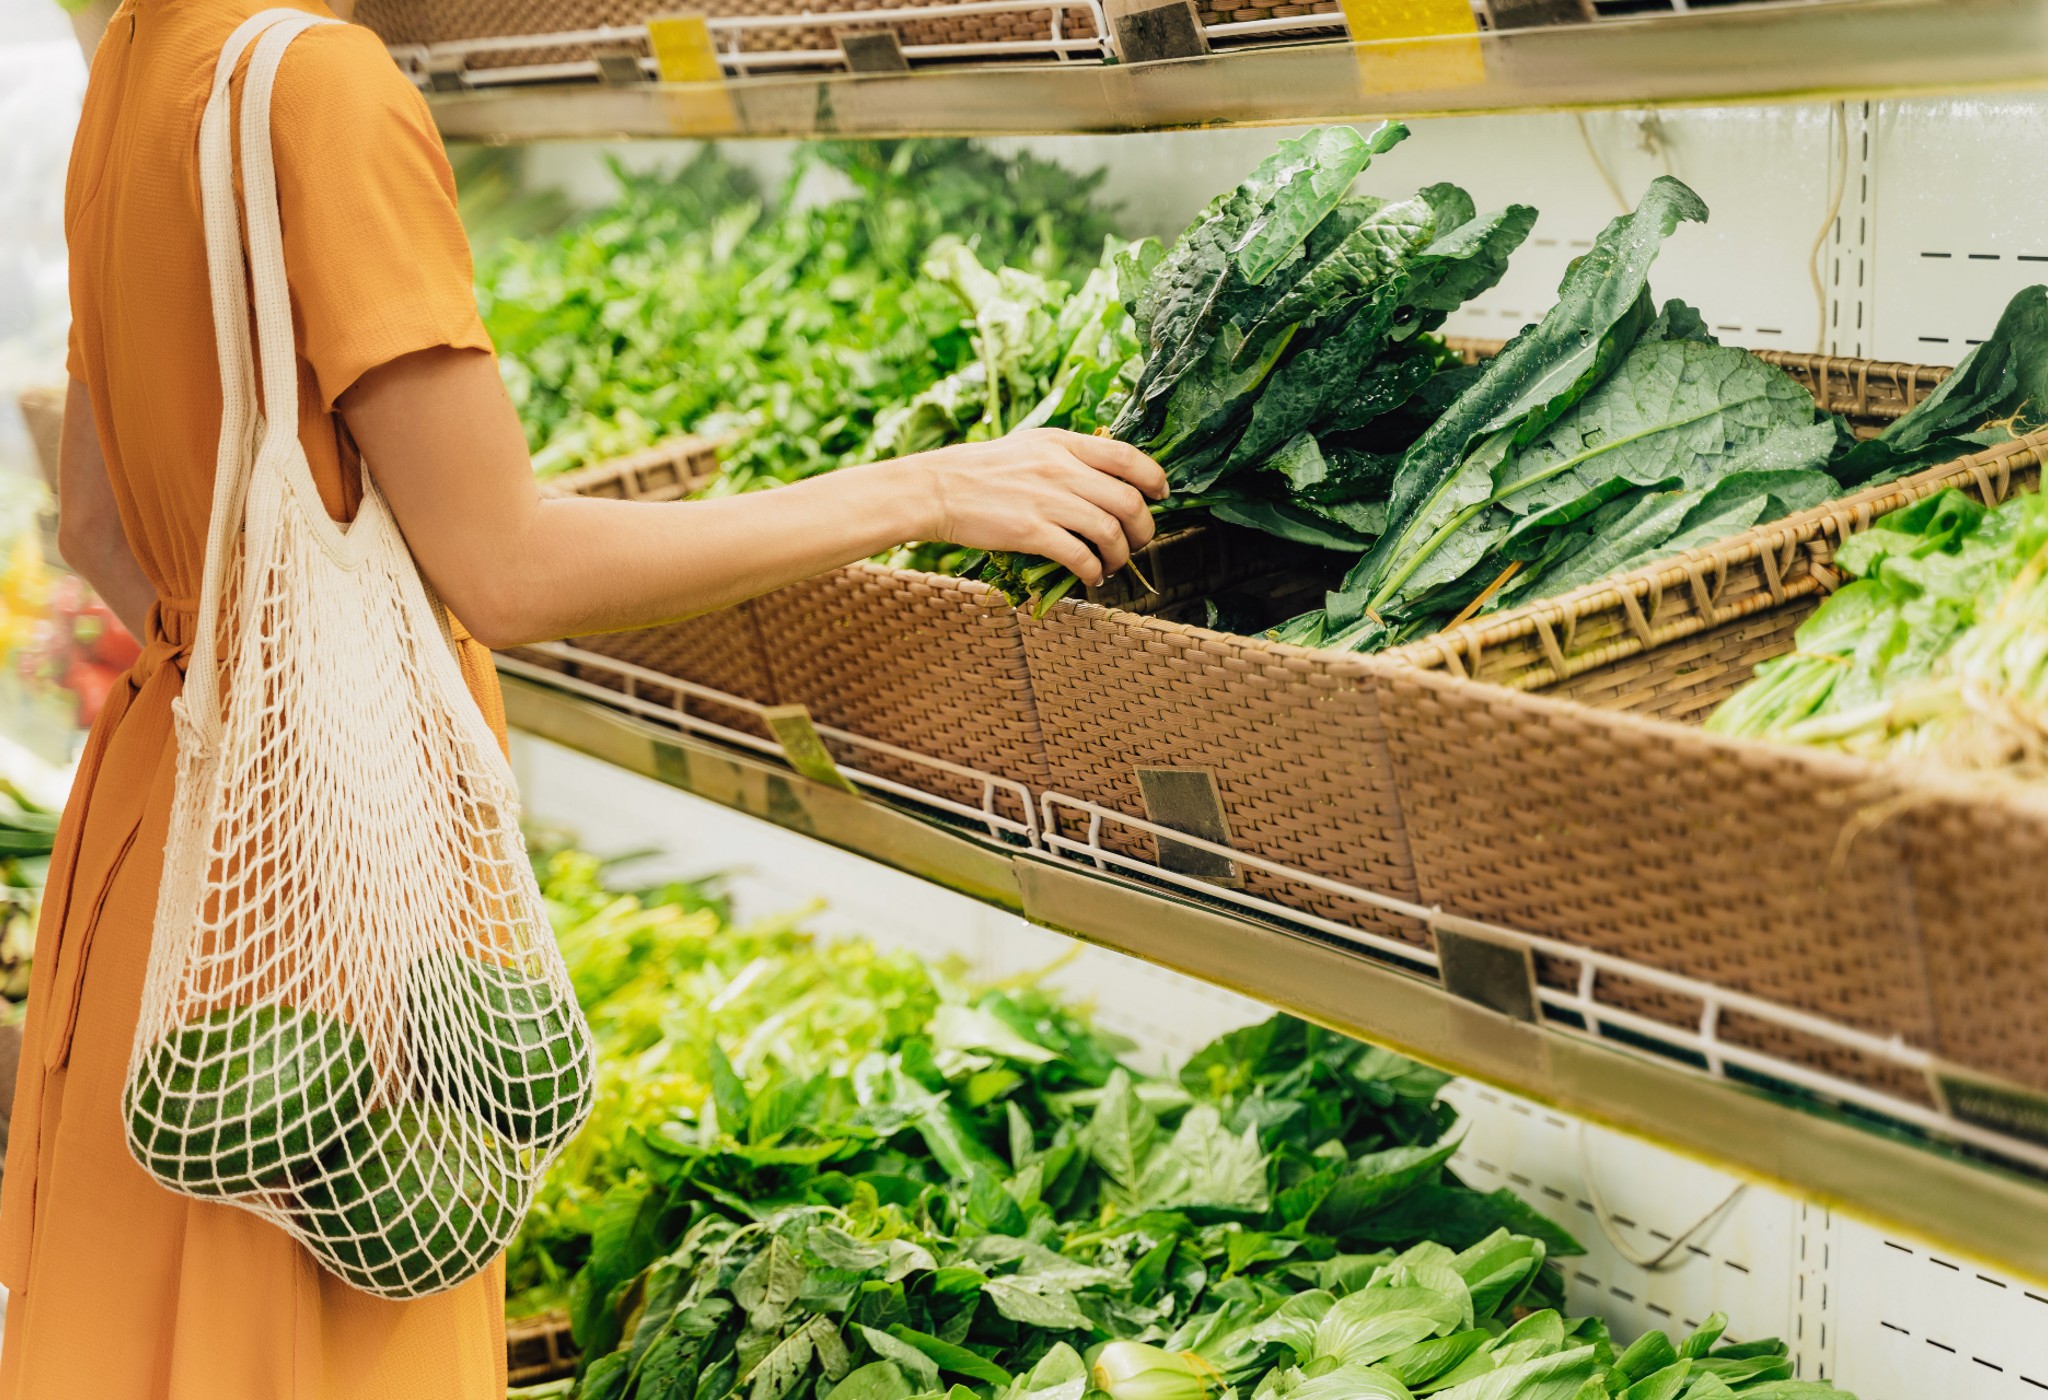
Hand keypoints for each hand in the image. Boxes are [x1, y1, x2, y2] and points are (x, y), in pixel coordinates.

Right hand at [908, 429, 1168, 586]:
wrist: (937, 489)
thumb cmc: (981, 470)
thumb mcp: (1030, 446)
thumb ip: (1069, 455)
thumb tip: (1107, 476)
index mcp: (1063, 443)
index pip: (1126, 456)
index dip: (1153, 478)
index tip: (1161, 495)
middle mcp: (1060, 468)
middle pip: (1127, 500)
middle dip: (1144, 528)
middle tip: (1140, 542)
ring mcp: (1047, 500)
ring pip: (1110, 531)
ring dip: (1121, 555)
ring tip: (1113, 564)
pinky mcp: (1030, 531)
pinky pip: (1080, 556)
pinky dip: (1093, 571)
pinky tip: (1091, 577)